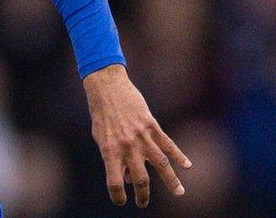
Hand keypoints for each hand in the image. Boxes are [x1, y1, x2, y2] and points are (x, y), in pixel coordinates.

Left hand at [83, 64, 191, 207]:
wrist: (106, 87)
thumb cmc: (101, 114)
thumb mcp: (101, 137)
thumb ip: (113, 157)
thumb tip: (127, 177)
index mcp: (109, 150)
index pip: (113, 181)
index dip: (117, 194)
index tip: (121, 201)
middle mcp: (127, 146)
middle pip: (140, 178)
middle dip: (142, 194)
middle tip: (142, 203)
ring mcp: (141, 136)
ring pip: (161, 164)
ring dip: (171, 181)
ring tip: (179, 193)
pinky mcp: (151, 125)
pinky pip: (168, 144)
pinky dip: (179, 156)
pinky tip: (187, 166)